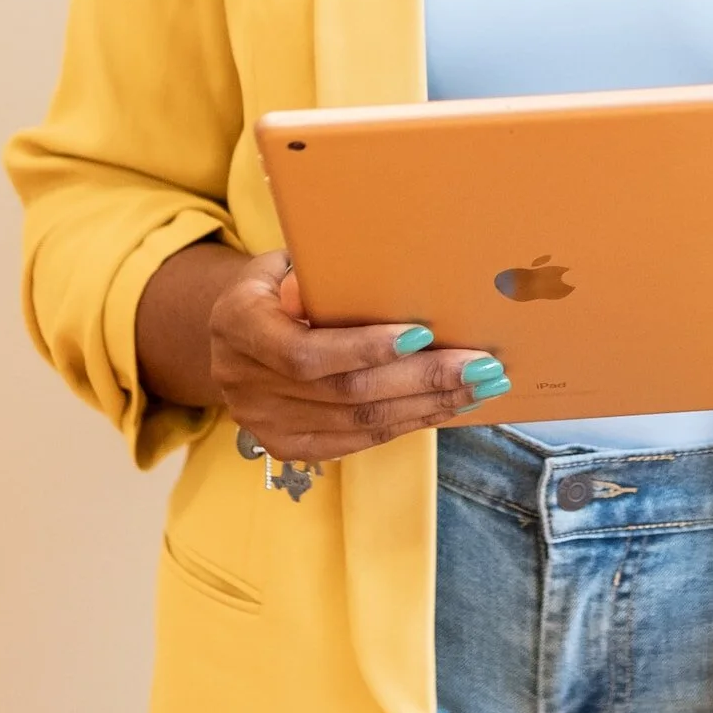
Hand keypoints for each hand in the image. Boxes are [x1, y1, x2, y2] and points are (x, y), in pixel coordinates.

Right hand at [205, 251, 510, 461]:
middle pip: (347, 393)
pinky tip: (446, 405)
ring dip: (428, 405)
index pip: (306, 353)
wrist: (230, 336)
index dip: (365, 348)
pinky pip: (359, 439)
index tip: (423, 334)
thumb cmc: (271, 287)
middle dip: (422, 379)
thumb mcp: (278, 266)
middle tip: (481, 365)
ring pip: (361, 422)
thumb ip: (310, 276)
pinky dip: (409, 422)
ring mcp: (266, 424)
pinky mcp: (289, 447)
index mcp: (238, 329)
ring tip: (481, 386)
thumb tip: (357, 279)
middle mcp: (247, 386)